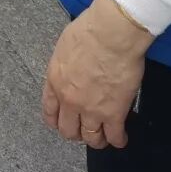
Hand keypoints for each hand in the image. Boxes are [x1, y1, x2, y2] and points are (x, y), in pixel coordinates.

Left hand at [41, 0, 152, 150]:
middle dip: (76, 132)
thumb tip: (71, 73)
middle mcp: (69, 100)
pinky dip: (118, 140)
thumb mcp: (64, 48)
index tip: (63, 122)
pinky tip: (121, 137)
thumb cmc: (88, 31)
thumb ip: (64, 67)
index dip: (57, 121)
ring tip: (103, 136)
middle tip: (84, 129)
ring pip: (91, 139)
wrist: (111, 34)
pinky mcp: (114, 114)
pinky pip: (114, 137)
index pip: (49, 112)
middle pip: (68, 130)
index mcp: (54, 81)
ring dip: (97, 140)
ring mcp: (91, 110)